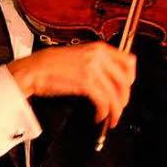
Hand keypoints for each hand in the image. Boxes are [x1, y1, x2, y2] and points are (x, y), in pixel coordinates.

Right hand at [7, 42, 135, 128]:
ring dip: (116, 110)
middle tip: (120, 106)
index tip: (127, 87)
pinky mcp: (86, 83)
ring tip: (111, 118)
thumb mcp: (80, 55)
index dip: (131, 77)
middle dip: (124, 98)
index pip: (129, 61)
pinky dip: (104, 113)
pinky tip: (99, 116)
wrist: (35, 68)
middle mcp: (99, 57)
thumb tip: (110, 78)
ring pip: (116, 94)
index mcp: (99, 48)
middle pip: (125, 80)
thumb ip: (97, 62)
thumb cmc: (52, 64)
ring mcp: (93, 69)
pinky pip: (103, 102)